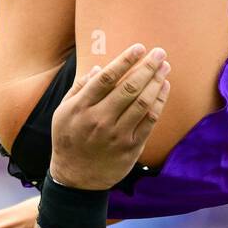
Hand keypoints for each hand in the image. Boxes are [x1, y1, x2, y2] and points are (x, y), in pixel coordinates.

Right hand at [50, 44, 169, 188]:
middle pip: (129, 88)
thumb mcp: (63, 113)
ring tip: (165, 68)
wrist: (75, 179)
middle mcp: (99, 120)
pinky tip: (163, 88)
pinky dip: (159, 102)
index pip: (106, 78)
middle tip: (160, 53)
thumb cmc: (69, 140)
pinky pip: (149, 121)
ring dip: (156, 82)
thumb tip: (101, 68)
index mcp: (81, 108)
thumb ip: (80, 88)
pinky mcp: (130, 148)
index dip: (125, 61)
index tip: (139, 48)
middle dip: (147, 67)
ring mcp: (116, 135)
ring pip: (142, 103)